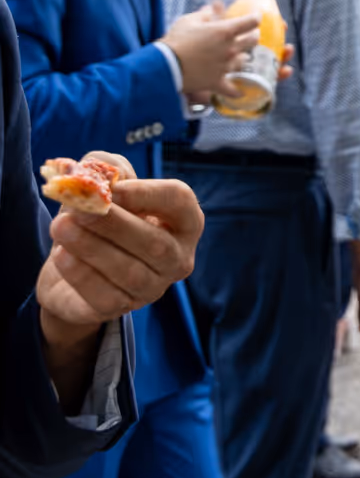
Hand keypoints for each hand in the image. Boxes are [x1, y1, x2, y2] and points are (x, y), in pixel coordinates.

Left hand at [38, 162, 201, 344]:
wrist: (70, 268)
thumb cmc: (98, 220)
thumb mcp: (102, 187)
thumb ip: (104, 169)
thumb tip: (95, 174)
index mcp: (183, 221)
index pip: (180, 203)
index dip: (147, 193)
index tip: (111, 189)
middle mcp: (177, 257)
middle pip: (155, 243)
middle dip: (115, 225)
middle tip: (80, 209)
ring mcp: (153, 288)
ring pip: (129, 272)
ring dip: (92, 247)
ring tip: (59, 227)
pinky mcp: (120, 309)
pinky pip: (104, 296)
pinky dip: (81, 274)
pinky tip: (61, 256)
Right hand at [162, 6, 260, 96]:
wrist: (165, 65)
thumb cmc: (176, 40)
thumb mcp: (188, 21)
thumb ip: (204, 14)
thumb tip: (213, 7)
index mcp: (225, 31)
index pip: (251, 22)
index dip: (256, 17)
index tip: (255, 16)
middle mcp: (230, 49)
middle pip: (254, 40)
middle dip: (254, 35)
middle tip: (251, 34)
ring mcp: (226, 66)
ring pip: (245, 61)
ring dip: (243, 57)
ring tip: (239, 56)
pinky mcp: (218, 82)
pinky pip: (234, 89)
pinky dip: (237, 90)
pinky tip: (241, 91)